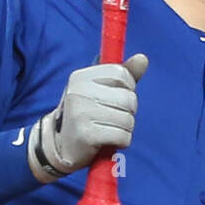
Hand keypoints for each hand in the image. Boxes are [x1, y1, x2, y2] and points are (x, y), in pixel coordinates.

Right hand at [28, 55, 147, 181]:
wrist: (61, 146)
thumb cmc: (86, 113)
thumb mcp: (100, 89)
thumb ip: (123, 73)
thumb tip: (143, 58)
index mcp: (81, 77)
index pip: (121, 74)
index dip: (128, 87)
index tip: (117, 96)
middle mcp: (78, 92)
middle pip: (128, 98)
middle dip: (128, 111)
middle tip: (112, 117)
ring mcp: (81, 113)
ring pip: (128, 119)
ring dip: (125, 128)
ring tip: (109, 129)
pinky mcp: (87, 135)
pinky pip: (123, 137)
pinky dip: (122, 142)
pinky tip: (109, 141)